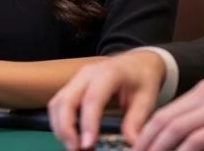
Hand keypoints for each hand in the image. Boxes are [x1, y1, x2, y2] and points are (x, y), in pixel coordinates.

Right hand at [48, 51, 164, 149]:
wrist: (136, 62)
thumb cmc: (141, 79)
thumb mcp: (146, 99)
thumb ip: (136, 122)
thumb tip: (130, 145)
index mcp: (108, 73)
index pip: (92, 98)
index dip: (87, 122)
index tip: (87, 145)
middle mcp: (87, 74)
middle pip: (66, 99)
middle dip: (66, 127)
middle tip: (74, 149)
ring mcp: (76, 79)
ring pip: (57, 102)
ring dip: (59, 126)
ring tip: (72, 146)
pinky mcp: (71, 86)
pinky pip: (58, 103)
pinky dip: (59, 122)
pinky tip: (69, 136)